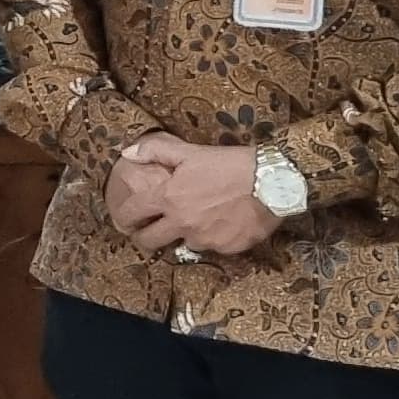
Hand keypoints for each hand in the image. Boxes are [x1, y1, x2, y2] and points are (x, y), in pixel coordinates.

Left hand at [126, 134, 279, 258]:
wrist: (274, 180)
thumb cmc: (231, 163)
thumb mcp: (191, 151)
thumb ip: (156, 151)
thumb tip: (128, 154)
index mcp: (169, 198)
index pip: (133, 213)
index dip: (124, 217)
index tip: (125, 220)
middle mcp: (182, 223)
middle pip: (150, 240)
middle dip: (144, 236)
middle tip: (149, 231)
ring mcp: (205, 239)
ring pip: (183, 244)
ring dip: (184, 235)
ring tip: (195, 222)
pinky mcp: (227, 248)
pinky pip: (212, 248)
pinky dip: (213, 238)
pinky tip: (221, 225)